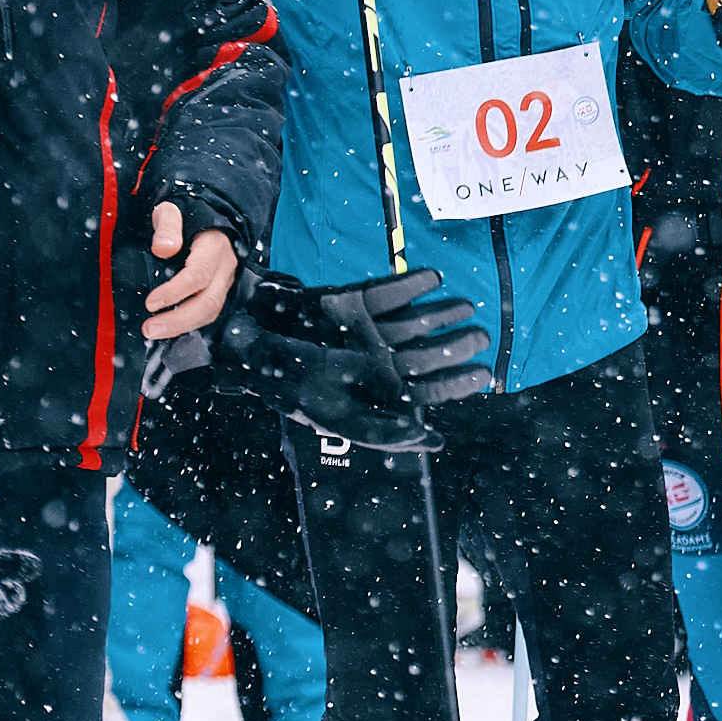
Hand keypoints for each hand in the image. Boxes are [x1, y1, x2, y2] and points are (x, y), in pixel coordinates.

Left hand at [139, 202, 236, 342]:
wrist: (213, 221)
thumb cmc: (189, 217)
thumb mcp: (173, 211)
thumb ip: (168, 226)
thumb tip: (163, 249)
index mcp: (213, 248)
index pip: (198, 276)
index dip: (174, 292)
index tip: (151, 303)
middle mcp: (224, 268)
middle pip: (208, 301)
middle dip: (179, 320)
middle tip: (151, 329)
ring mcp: (224, 281)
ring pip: (211, 311)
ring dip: (183, 326)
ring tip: (156, 332)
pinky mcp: (219, 290)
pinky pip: (209, 311)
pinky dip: (190, 323)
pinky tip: (171, 328)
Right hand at [205, 268, 493, 448]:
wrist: (238, 340)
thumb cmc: (284, 382)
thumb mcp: (330, 414)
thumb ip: (380, 431)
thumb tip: (433, 442)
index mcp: (376, 392)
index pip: (428, 390)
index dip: (457, 383)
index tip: (482, 375)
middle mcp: (379, 361)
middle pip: (430, 354)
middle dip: (457, 345)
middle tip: (479, 337)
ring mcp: (369, 331)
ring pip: (418, 322)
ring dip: (443, 313)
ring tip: (466, 307)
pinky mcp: (354, 302)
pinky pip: (390, 292)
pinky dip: (412, 284)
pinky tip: (433, 278)